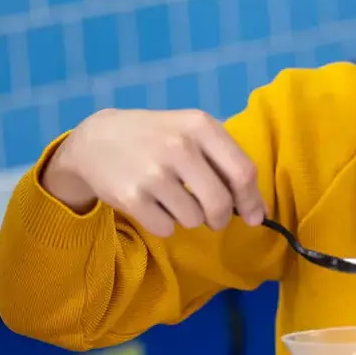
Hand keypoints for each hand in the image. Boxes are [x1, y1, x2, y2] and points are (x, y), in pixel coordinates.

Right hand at [40, 107, 265, 236]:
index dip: (252, 200)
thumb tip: (259, 212)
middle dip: (221, 218)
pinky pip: (167, 228)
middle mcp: (178, 146)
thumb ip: (227, 165)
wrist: (96, 140)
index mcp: (200, 126)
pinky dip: (164, 223)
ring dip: (189, 218)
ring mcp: (153, 172)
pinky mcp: (132, 197)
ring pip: (194, 220)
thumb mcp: (191, 133)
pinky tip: (152, 203)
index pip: (243, 172)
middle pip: (221, 203)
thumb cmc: (156, 138)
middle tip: (212, 217)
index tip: (254, 216)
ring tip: (171, 198)